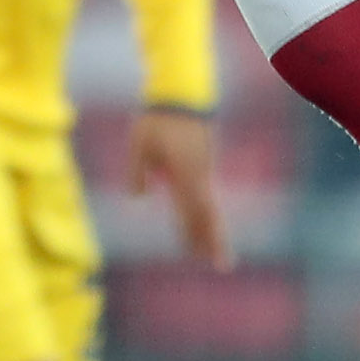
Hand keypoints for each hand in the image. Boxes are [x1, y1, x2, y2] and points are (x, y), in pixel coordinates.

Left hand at [129, 107, 232, 270]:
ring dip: (213, 229)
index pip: (188, 210)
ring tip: (216, 252)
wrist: (183, 95)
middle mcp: (199, 174)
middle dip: (214, 240)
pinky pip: (208, 195)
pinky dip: (208, 213)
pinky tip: (206, 224)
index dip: (191, 233)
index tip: (194, 254)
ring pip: (211, 205)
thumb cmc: (158, 119)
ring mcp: (205, 169)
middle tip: (223, 265)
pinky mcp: (205, 163)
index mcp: (183, 172)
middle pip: (208, 214)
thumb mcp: (139, 143)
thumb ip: (137, 170)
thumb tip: (139, 197)